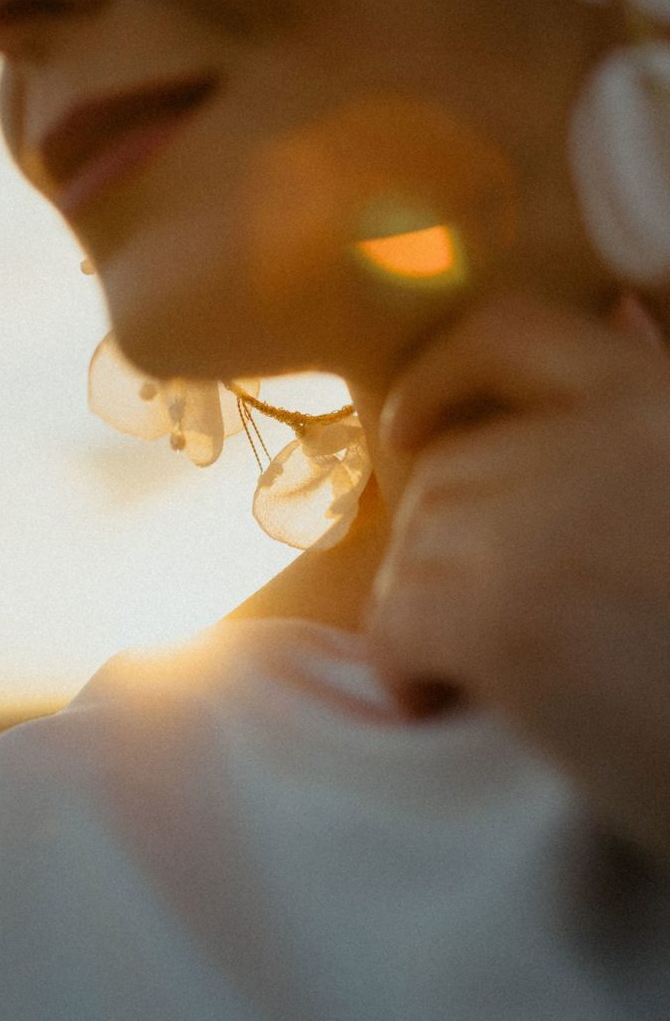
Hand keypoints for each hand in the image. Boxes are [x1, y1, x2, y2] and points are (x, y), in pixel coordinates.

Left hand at [365, 290, 669, 865]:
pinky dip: (403, 668)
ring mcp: (556, 521)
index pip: (514, 335)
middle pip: (449, 469)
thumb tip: (552, 422)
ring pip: (416, 542)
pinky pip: (397, 621)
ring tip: (475, 673)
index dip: (442, 375)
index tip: (405, 428)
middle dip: (439, 546)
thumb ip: (626, 457)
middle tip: (470, 622)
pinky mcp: (511, 618)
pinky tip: (447, 704)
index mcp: (666, 401)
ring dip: (423, 608)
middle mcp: (614, 438)